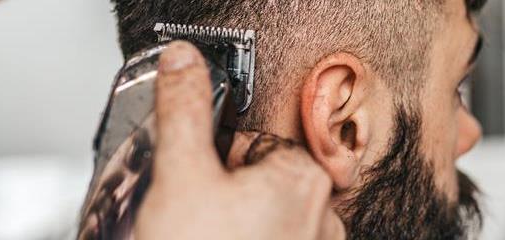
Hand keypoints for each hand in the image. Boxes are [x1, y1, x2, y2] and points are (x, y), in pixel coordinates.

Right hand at [133, 41, 344, 239]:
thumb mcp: (180, 175)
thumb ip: (185, 111)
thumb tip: (184, 63)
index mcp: (303, 179)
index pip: (252, 144)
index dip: (213, 162)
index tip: (195, 187)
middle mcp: (323, 218)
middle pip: (259, 184)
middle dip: (224, 200)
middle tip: (194, 225)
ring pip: (265, 223)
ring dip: (235, 230)